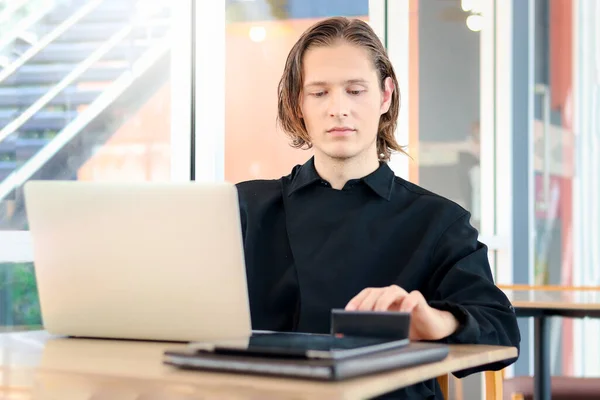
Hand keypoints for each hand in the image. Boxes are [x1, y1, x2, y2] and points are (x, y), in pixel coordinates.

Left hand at [344, 285, 458, 340]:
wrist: (430, 328)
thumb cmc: (407, 328)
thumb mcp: (388, 330)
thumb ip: (373, 330)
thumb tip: (351, 338)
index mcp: (382, 298)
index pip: (366, 293)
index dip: (356, 300)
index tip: (347, 312)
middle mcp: (392, 293)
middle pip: (376, 292)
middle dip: (367, 303)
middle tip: (361, 316)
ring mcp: (405, 295)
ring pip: (392, 291)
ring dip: (383, 302)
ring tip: (379, 314)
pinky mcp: (419, 300)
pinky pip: (412, 298)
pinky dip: (407, 304)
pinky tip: (403, 313)